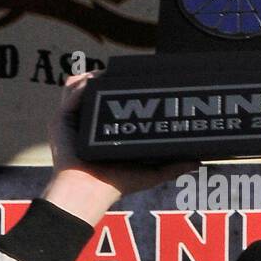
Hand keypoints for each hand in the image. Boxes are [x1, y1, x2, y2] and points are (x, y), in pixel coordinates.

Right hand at [44, 72, 195, 225]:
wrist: (88, 190)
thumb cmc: (115, 185)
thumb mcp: (149, 174)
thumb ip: (172, 167)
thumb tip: (198, 161)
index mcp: (106, 130)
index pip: (114, 101)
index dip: (123, 87)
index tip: (141, 79)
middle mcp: (90, 121)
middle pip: (97, 89)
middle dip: (108, 77)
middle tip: (125, 70)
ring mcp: (77, 118)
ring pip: (82, 86)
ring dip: (95, 76)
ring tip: (108, 72)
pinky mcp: (63, 118)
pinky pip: (70, 92)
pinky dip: (81, 84)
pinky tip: (93, 82)